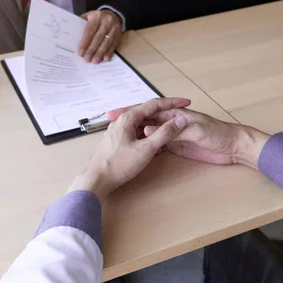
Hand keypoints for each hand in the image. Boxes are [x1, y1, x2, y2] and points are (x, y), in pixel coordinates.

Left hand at [68, 98, 190, 200]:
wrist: (96, 180)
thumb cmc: (119, 164)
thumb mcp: (146, 149)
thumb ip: (164, 134)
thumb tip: (180, 120)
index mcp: (128, 118)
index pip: (154, 104)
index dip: (172, 102)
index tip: (187, 102)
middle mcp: (122, 121)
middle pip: (147, 111)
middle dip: (165, 111)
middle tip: (181, 112)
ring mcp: (118, 130)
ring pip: (142, 122)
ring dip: (157, 122)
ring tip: (171, 124)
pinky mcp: (117, 141)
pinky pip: (137, 131)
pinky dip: (148, 132)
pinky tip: (155, 139)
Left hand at [78, 10, 122, 63]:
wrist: (113, 15)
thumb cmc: (96, 18)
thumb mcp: (88, 17)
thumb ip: (81, 25)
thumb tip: (74, 39)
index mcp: (97, 16)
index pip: (90, 31)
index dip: (85, 43)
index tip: (80, 52)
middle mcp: (107, 21)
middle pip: (98, 38)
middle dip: (92, 50)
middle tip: (87, 59)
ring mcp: (114, 28)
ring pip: (107, 42)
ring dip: (100, 53)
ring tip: (95, 61)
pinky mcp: (119, 34)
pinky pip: (114, 44)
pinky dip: (109, 52)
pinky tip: (105, 58)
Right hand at [107, 104, 269, 169]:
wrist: (235, 147)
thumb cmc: (219, 134)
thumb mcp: (196, 130)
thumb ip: (172, 130)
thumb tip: (148, 129)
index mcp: (175, 114)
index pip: (148, 110)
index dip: (131, 111)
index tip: (113, 114)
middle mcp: (171, 122)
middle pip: (146, 120)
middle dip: (128, 121)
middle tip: (108, 125)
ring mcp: (173, 135)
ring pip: (150, 132)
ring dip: (135, 133)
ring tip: (116, 138)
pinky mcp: (177, 147)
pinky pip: (158, 144)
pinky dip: (146, 145)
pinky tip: (135, 150)